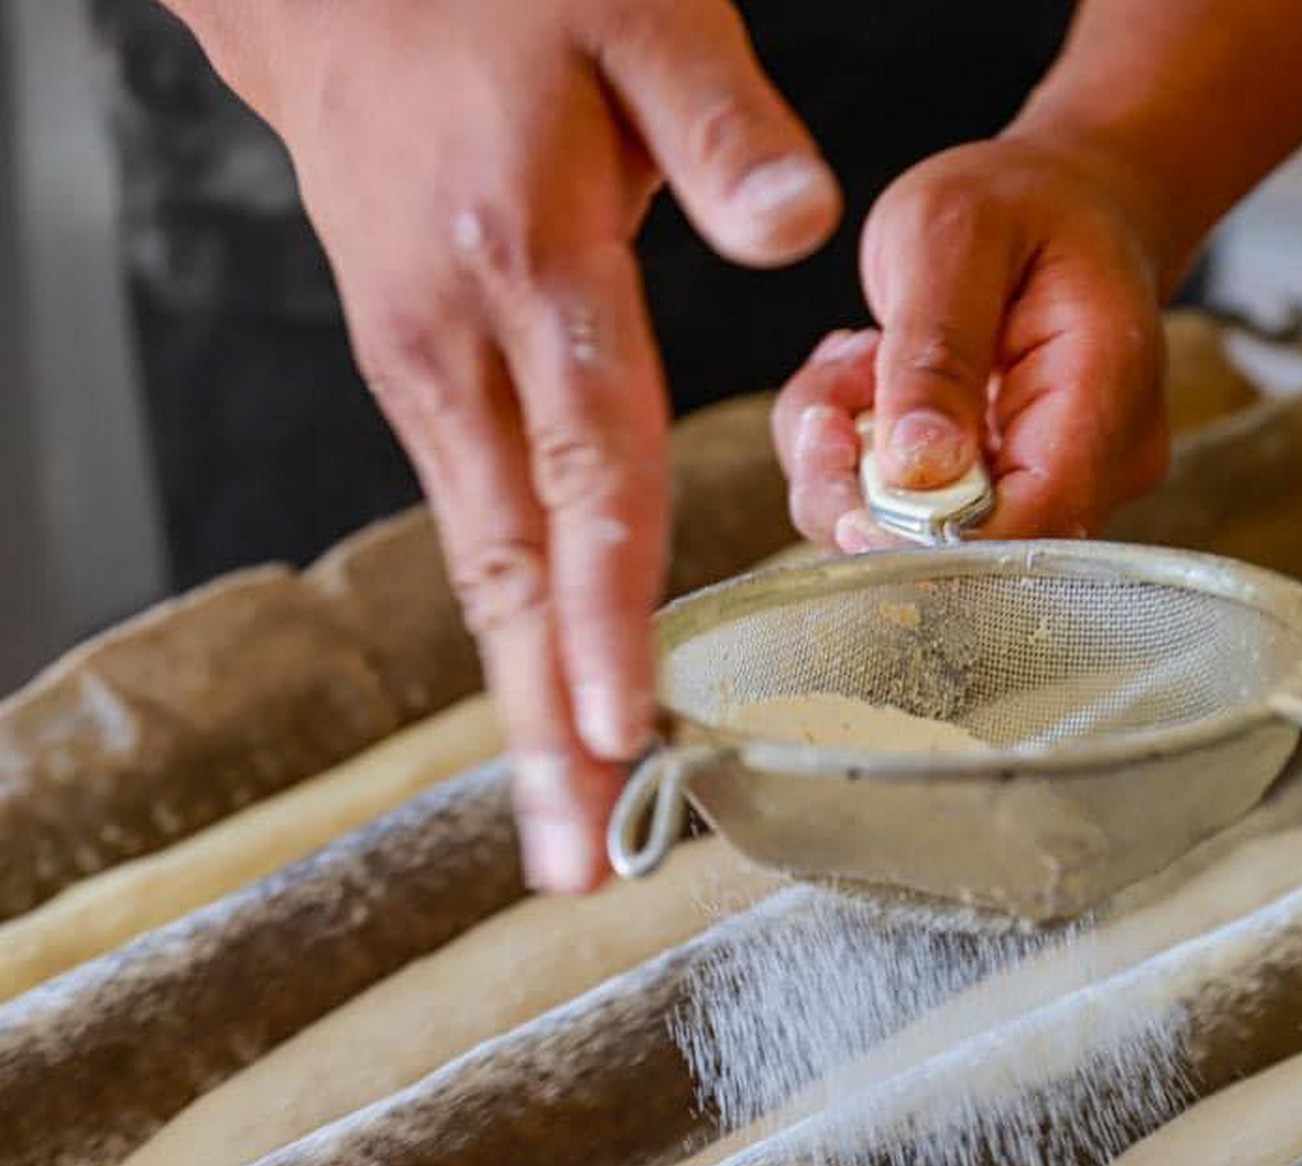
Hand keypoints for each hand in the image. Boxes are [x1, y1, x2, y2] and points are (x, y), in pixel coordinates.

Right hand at [179, 0, 840, 890]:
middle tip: (573, 863)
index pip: (584, 472)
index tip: (629, 738)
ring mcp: (421, 366)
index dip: (609, 615)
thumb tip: (801, 231)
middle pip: (507, 565)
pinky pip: (469, 521)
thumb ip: (722, 129)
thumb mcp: (639, 14)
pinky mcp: (418, 370)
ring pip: (477, 562)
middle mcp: (454, 344)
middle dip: (545, 723)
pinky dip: (510, 622)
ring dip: (520, 698)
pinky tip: (544, 690)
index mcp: (524, 266)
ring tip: (560, 827)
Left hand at [772, 137, 1167, 551]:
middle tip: (838, 380)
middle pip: (971, 546)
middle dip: (865, 486)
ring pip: (925, 536)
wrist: (1060, 204)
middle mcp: (1099, 463)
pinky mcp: (1012, 494)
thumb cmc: (1016, 206)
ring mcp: (1059, 485)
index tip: (842, 484)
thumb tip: (918, 472)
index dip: (928, 538)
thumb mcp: (953, 238)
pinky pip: (917, 513)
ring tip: (860, 357)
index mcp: (1104, 394)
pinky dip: (866, 457)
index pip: (1031, 523)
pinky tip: (874, 379)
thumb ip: (934, 354)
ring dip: (854, 461)